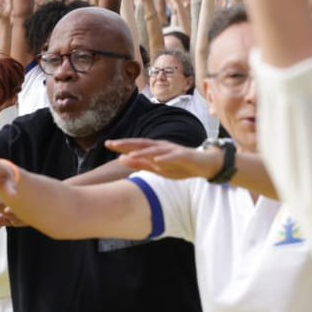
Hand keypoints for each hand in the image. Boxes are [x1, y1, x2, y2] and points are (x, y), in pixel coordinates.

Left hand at [108, 138, 223, 180]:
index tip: (107, 143)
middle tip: (112, 143)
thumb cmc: (180, 166)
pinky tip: (158, 160)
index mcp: (155, 149)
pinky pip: (174, 157)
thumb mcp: (157, 167)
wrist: (204, 165)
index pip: (136, 146)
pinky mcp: (185, 156)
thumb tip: (121, 158)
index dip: (122, 145)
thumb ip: (140, 163)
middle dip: (128, 143)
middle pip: (143, 143)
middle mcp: (163, 146)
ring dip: (144, 151)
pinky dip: (166, 158)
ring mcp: (174, 150)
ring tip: (131, 153)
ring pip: (157, 150)